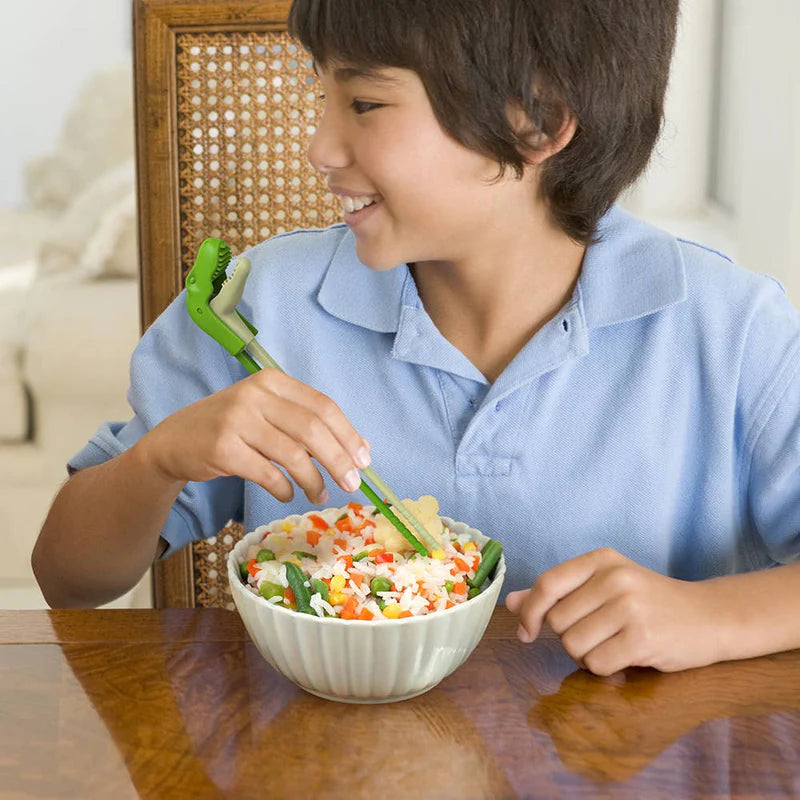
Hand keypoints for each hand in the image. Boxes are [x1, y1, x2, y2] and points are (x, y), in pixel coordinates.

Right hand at [140, 369, 369, 504]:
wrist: (174, 440)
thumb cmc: (231, 427)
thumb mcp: (267, 414)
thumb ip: (307, 424)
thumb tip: (359, 450)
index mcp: (272, 381)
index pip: (323, 406)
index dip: (348, 435)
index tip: (364, 460)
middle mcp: (255, 395)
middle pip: (313, 429)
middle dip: (338, 460)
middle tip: (352, 484)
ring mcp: (236, 420)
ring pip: (292, 454)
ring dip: (313, 480)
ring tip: (321, 495)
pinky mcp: (222, 449)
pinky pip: (267, 474)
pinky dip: (284, 488)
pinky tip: (287, 494)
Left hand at [506, 548, 725, 674]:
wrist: (709, 617)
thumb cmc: (649, 602)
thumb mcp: (603, 586)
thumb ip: (556, 593)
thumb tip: (510, 602)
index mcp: (601, 559)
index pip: (547, 583)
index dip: (530, 611)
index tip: (526, 631)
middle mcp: (614, 578)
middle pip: (558, 620)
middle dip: (568, 636)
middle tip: (596, 634)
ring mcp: (630, 607)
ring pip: (574, 645)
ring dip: (585, 655)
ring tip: (610, 644)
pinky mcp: (643, 638)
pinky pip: (597, 664)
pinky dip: (603, 667)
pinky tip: (624, 656)